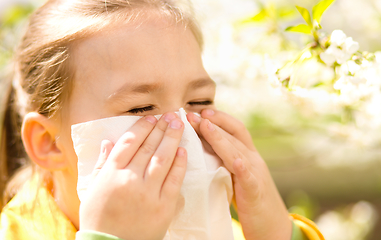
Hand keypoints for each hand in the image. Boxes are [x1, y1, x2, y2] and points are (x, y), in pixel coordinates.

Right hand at [79, 113, 186, 239]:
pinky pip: (174, 180)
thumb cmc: (99, 218)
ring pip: (162, 159)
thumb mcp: (92, 189)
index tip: (151, 118)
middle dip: (161, 128)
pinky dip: (179, 164)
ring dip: (172, 139)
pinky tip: (183, 150)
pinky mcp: (163, 206)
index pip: (129, 143)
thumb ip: (101, 164)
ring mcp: (147, 193)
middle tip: (171, 115)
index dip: (142, 127)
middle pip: (148, 147)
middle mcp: (129, 179)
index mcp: (111, 174)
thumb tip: (108, 141)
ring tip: (179, 124)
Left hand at [187, 109, 291, 239]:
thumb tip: (203, 148)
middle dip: (212, 123)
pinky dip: (241, 167)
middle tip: (192, 115)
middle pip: (233, 135)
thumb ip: (225, 160)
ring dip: (219, 137)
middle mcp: (253, 159)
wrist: (271, 224)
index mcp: (248, 154)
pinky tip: (235, 161)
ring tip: (204, 125)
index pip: (235, 129)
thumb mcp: (236, 174)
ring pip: (237, 151)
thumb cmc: (249, 199)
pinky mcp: (255, 190)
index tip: (200, 111)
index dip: (219, 118)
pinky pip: (248, 177)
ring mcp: (256, 173)